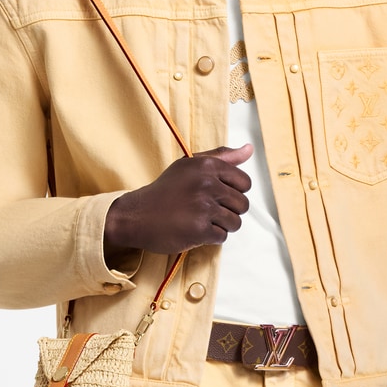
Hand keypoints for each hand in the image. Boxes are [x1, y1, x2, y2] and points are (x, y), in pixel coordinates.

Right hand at [105, 145, 252, 260]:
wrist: (137, 215)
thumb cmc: (166, 190)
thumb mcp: (190, 165)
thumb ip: (221, 157)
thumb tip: (249, 149)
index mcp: (207, 166)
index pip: (245, 183)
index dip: (235, 193)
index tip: (219, 196)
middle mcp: (207, 184)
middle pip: (242, 204)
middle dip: (229, 211)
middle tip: (208, 211)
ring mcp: (204, 207)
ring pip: (235, 222)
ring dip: (221, 225)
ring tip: (202, 221)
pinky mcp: (200, 229)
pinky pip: (222, 237)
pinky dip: (211, 237)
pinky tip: (195, 230)